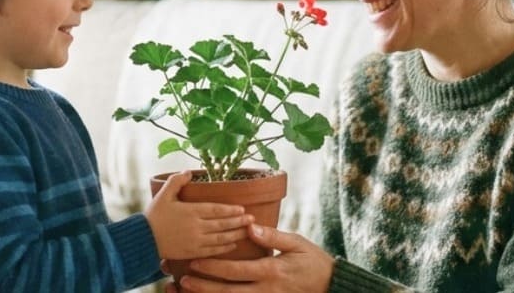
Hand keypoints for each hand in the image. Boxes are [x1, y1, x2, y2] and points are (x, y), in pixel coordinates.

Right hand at [145, 171, 253, 258]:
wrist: (142, 239)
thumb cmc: (153, 216)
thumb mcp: (163, 194)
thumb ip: (176, 181)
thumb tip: (188, 171)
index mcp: (191, 211)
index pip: (216, 210)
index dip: (230, 210)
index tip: (243, 209)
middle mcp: (196, 226)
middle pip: (222, 224)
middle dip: (238, 221)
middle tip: (252, 219)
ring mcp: (195, 241)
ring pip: (220, 238)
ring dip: (236, 234)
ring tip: (247, 231)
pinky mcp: (192, 252)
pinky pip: (212, 250)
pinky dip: (224, 248)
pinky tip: (233, 245)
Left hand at [173, 224, 334, 291]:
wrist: (331, 285)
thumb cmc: (313, 261)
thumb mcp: (297, 243)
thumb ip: (272, 236)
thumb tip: (250, 226)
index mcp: (271, 271)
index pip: (235, 271)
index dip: (212, 268)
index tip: (194, 262)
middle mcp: (266, 289)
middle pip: (228, 291)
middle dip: (204, 287)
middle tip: (183, 281)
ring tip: (190, 292)